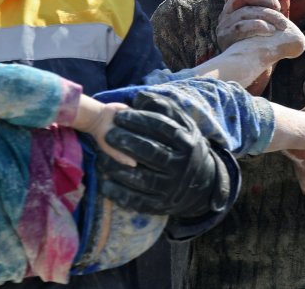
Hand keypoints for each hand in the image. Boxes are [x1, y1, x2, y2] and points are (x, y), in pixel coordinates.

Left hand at [98, 91, 228, 216]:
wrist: (204, 183)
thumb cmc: (184, 145)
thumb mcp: (182, 124)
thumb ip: (162, 107)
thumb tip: (139, 98)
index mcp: (186, 141)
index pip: (162, 127)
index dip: (139, 121)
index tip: (119, 116)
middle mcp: (181, 165)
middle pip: (152, 152)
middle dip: (127, 142)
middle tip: (107, 135)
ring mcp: (171, 187)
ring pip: (143, 179)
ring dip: (118, 169)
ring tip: (100, 158)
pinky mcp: (161, 206)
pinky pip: (138, 201)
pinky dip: (119, 194)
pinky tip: (105, 183)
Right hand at [218, 0, 292, 93]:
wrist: (258, 66)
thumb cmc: (267, 42)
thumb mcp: (274, 21)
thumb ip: (277, 6)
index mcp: (236, 6)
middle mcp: (226, 13)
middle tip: (278, 7)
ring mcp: (224, 25)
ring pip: (245, 10)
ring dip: (268, 15)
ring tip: (282, 26)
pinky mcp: (225, 37)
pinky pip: (241, 26)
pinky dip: (259, 26)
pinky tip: (270, 31)